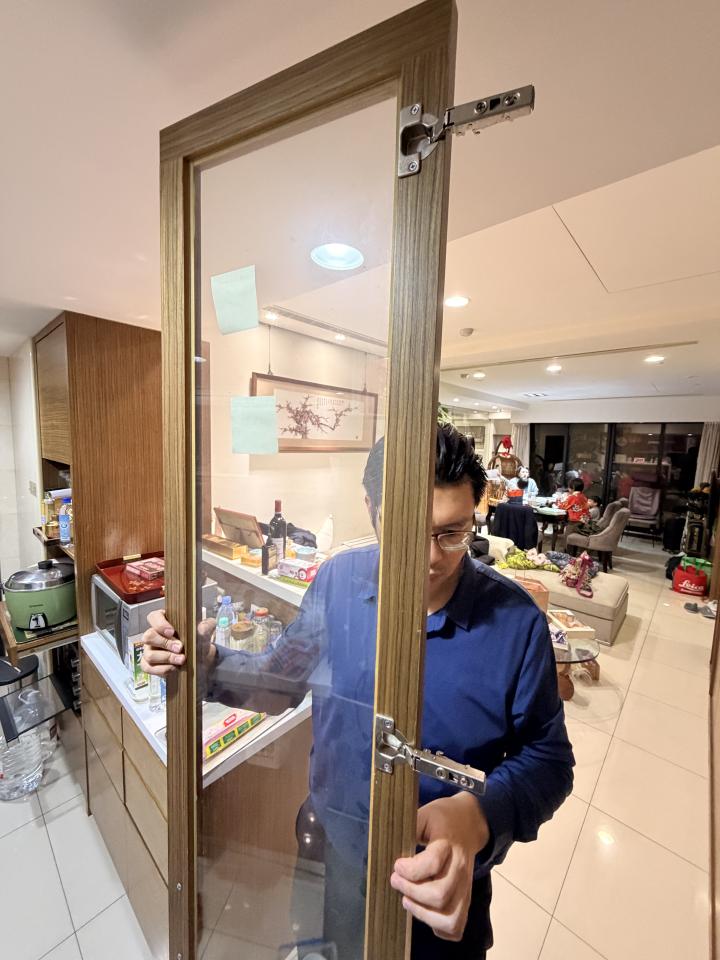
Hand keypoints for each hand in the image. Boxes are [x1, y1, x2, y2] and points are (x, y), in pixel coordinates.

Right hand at [140, 610, 215, 676]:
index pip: (154, 617)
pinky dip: (162, 669)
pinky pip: (149, 668)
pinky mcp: (149, 665)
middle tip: (180, 648)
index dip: (160, 624)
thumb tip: (201, 628)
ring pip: (149, 654)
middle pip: (148, 636)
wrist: (199, 660)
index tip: (172, 632)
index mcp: (164, 621)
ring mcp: (149, 650)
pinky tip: (174, 668)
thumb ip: (206, 627)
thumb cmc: (197, 641)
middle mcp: (153, 634)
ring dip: (166, 658)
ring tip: (181, 660)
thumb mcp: (205, 632)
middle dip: (165, 643)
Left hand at [390, 793, 489, 941]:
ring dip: (423, 914)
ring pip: (449, 917)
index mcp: (448, 844)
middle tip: (396, 880)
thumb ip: (407, 829)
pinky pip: (456, 927)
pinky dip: (438, 927)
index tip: (397, 864)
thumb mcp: (424, 814)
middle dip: (411, 891)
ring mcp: (465, 887)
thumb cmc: (442, 819)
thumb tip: (384, 846)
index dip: (409, 869)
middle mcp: (460, 868)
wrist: (469, 823)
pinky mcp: (466, 899)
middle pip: (439, 895)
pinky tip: (424, 912)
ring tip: (407, 901)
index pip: (432, 863)